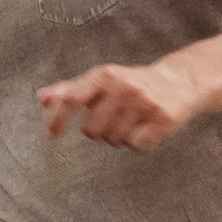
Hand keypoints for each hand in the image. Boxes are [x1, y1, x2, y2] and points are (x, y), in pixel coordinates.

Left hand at [36, 52, 202, 152]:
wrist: (179, 81)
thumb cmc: (133, 84)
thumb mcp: (102, 80)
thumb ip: (72, 90)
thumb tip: (42, 98)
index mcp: (104, 75)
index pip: (70, 99)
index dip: (56, 120)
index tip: (51, 136)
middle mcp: (122, 87)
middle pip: (91, 131)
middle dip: (99, 132)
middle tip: (114, 120)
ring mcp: (143, 103)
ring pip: (114, 141)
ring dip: (120, 138)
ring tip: (132, 122)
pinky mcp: (161, 119)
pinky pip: (137, 146)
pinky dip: (139, 144)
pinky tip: (146, 129)